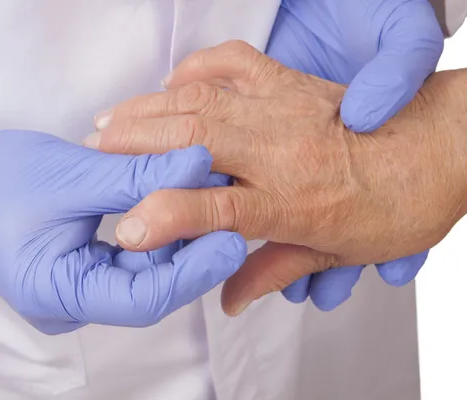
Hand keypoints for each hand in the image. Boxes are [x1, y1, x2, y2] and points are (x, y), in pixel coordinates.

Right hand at [0, 123, 246, 333]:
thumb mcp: (72, 174)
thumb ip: (138, 174)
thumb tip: (200, 162)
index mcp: (57, 293)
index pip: (143, 299)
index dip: (193, 270)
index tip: (231, 238)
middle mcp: (71, 302)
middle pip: (150, 287)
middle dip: (192, 249)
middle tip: (230, 211)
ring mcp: (76, 287)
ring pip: (144, 272)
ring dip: (177, 236)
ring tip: (208, 198)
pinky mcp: (82, 267)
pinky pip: (130, 258)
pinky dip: (156, 230)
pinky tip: (175, 200)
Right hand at [85, 42, 466, 314]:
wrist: (443, 147)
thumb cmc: (398, 203)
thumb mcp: (338, 253)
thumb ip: (275, 271)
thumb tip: (231, 299)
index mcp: (291, 200)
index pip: (214, 209)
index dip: (165, 217)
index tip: (127, 224)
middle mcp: (280, 151)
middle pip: (193, 142)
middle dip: (134, 143)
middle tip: (93, 148)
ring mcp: (283, 110)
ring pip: (203, 101)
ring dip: (150, 107)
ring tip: (111, 116)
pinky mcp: (290, 82)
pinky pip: (235, 63)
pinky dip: (197, 69)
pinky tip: (171, 82)